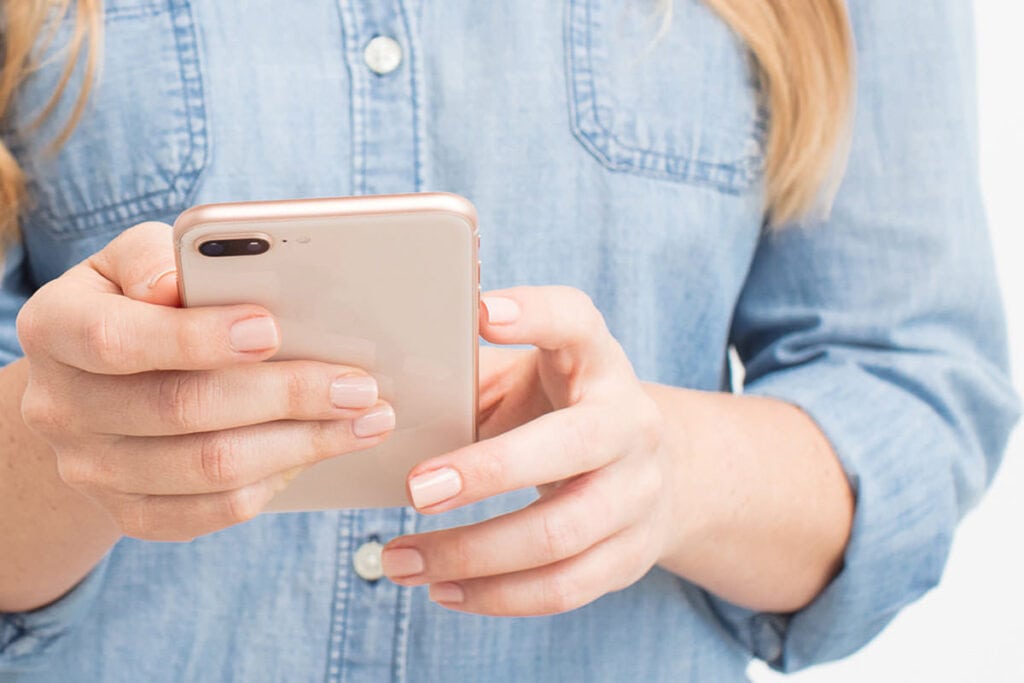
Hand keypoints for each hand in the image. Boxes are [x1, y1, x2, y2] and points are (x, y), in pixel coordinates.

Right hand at [16, 222, 395, 540]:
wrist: (95, 386)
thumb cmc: (136, 304)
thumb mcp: (132, 261)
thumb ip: (157, 257)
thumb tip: (179, 282)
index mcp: (55, 329)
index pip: (116, 340)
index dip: (195, 337)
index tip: (272, 328)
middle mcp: (61, 408)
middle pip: (181, 410)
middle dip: (285, 395)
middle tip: (359, 385)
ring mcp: (91, 470)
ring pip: (210, 469)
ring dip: (302, 444)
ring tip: (367, 419)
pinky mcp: (131, 514)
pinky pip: (213, 512)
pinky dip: (278, 480)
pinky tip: (320, 450)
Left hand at [382, 286, 671, 615]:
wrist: (657, 472)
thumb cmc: (563, 412)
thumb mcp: (534, 376)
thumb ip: (476, 371)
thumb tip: (387, 376)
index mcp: (599, 364)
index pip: (578, 322)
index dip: (536, 313)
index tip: (480, 311)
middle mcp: (631, 425)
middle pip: (572, 446)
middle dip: (489, 471)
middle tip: (415, 490)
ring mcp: (638, 496)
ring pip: (558, 535)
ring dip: (469, 555)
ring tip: (398, 559)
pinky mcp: (630, 556)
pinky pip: (562, 589)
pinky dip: (495, 597)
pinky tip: (442, 590)